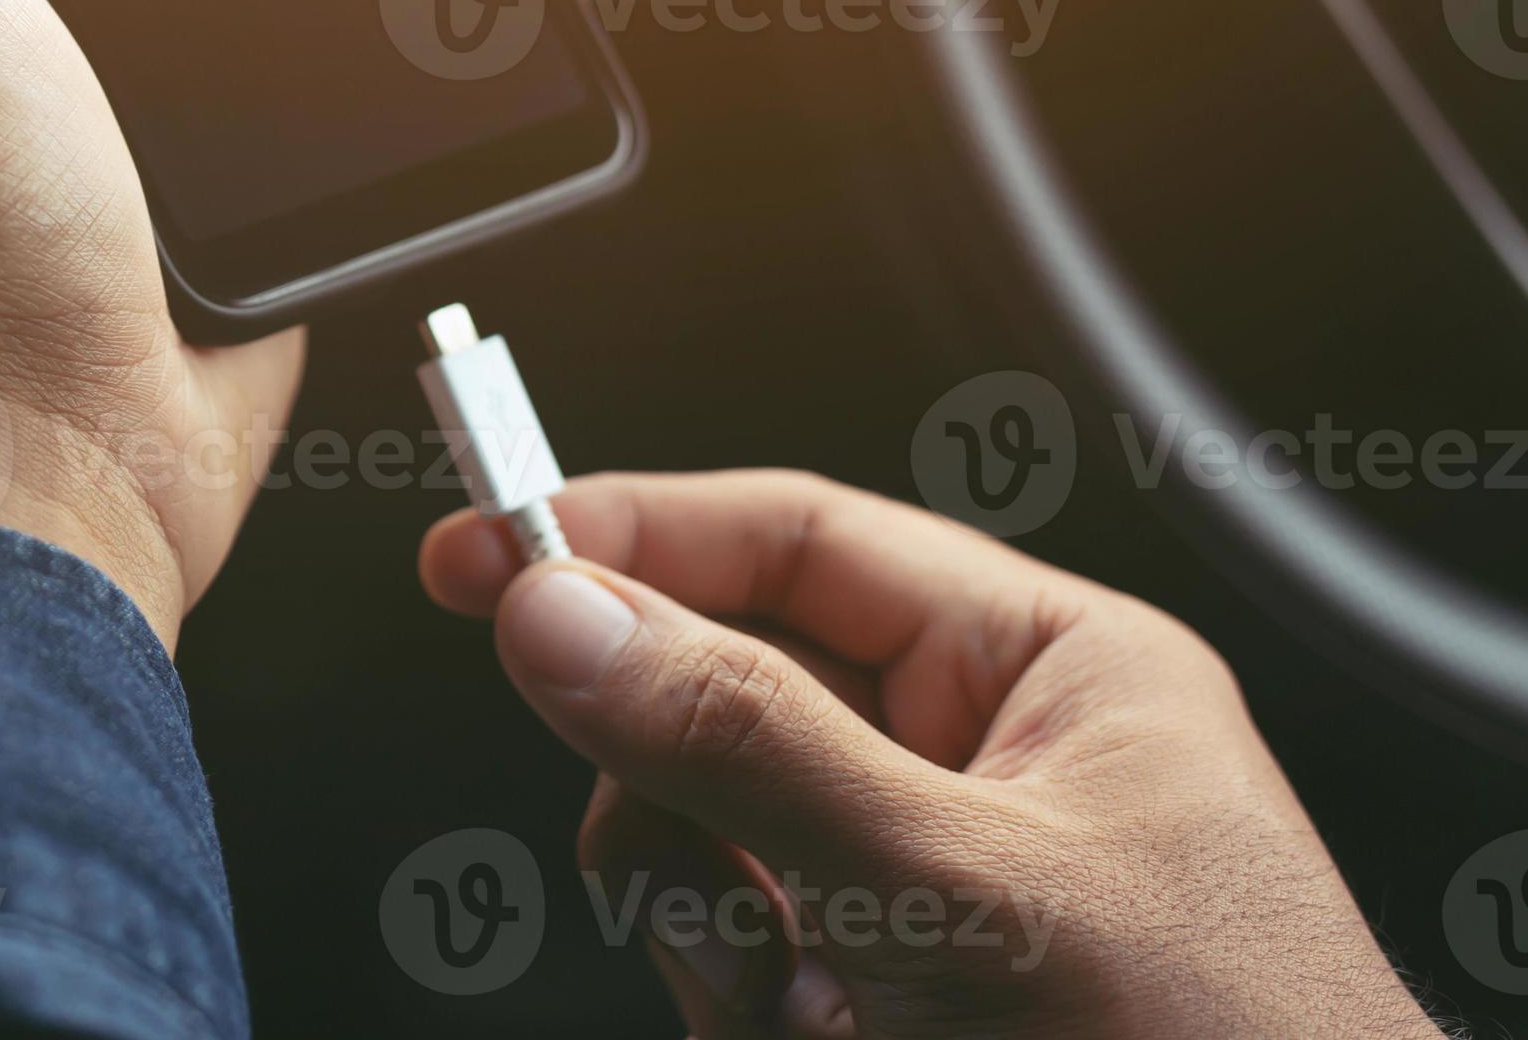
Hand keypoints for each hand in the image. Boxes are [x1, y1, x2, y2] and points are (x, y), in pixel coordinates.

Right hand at [420, 471, 1439, 1037]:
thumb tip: (564, 616)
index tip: (478, 555)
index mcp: (1049, 671)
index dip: (626, 535)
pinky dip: (746, 1005)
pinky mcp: (892, 994)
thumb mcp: (964, 893)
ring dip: (719, 938)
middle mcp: (983, 765)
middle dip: (686, 807)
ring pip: (706, 845)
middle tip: (699, 873)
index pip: (794, 539)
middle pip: (720, 699)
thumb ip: (752, 745)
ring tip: (815, 1012)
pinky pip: (736, 957)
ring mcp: (930, 892)